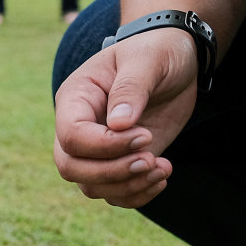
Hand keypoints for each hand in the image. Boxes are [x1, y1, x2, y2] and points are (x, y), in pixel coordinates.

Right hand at [53, 28, 199, 207]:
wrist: (174, 59)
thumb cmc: (156, 50)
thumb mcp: (146, 59)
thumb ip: (131, 89)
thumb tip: (118, 124)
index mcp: (75, 99)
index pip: (70, 135)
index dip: (104, 145)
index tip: (144, 136)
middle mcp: (78, 128)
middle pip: (71, 167)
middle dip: (112, 172)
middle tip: (151, 160)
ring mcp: (96, 149)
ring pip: (91, 185)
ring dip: (128, 185)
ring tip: (163, 168)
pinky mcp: (118, 162)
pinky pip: (114, 193)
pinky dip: (137, 194)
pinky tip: (163, 176)